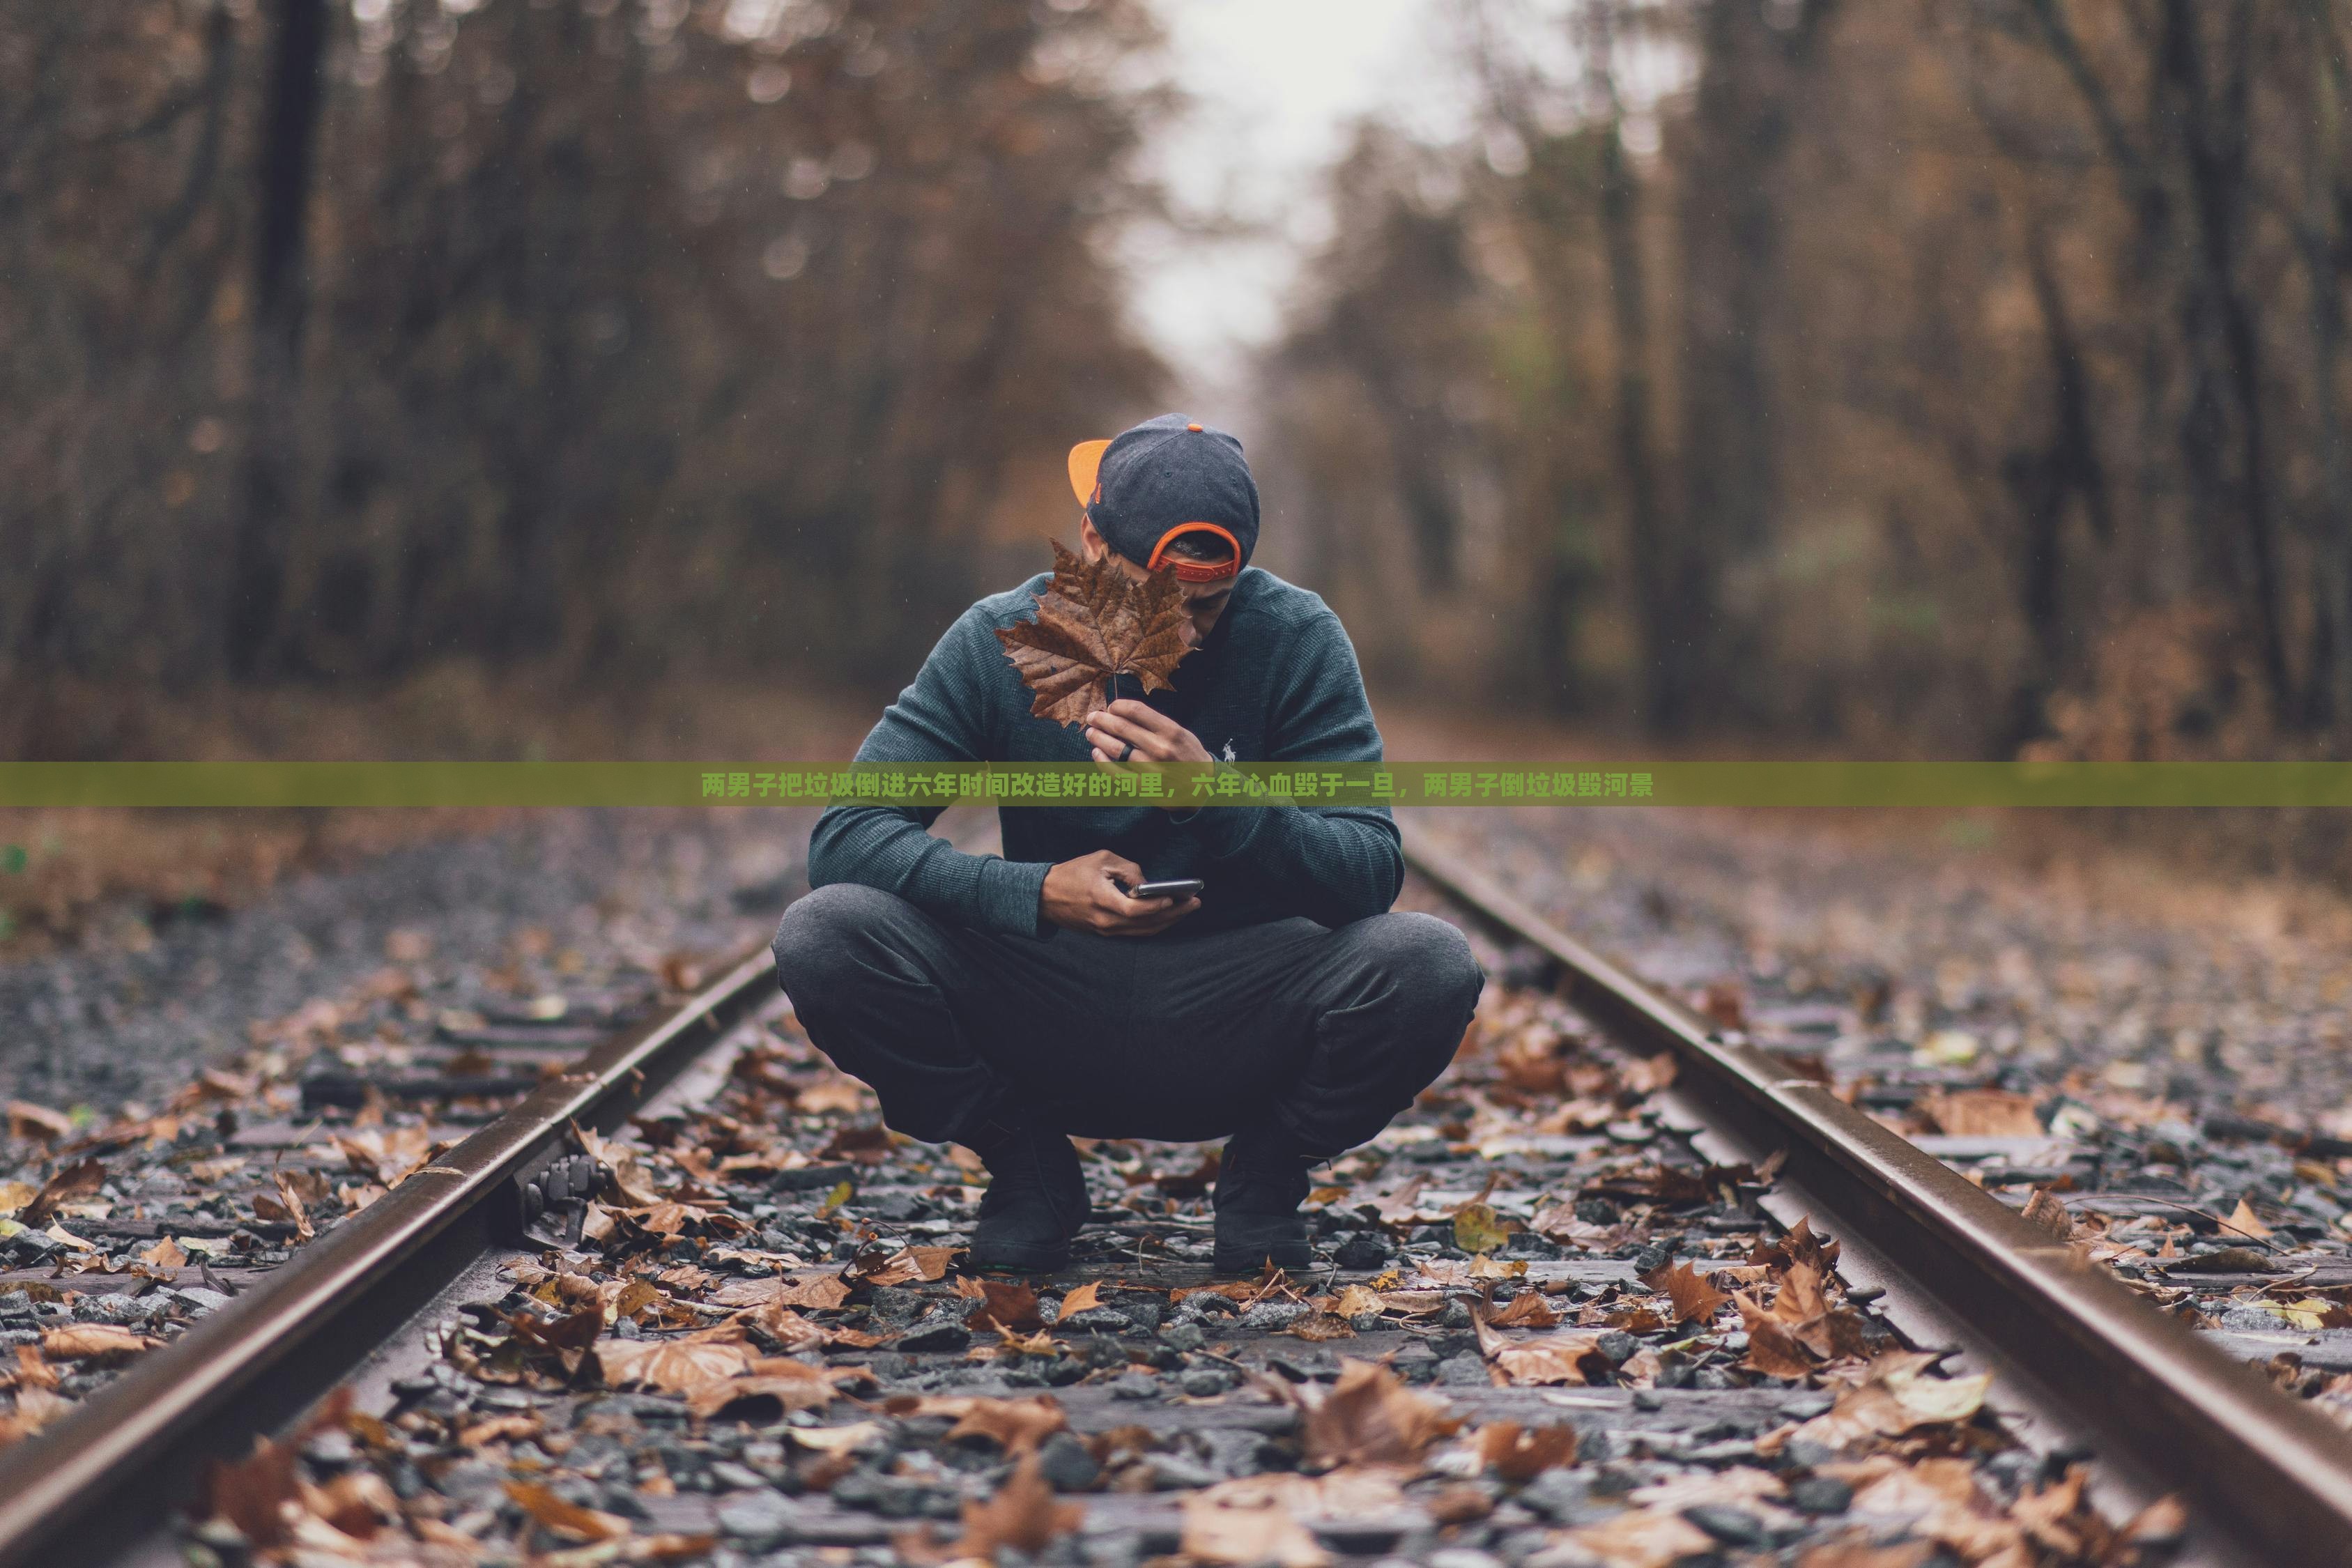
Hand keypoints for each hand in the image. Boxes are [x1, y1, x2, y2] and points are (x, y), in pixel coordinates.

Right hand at [1040, 850, 1199, 936]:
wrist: (1044, 895)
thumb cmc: (1072, 873)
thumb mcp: (1100, 859)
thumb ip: (1128, 869)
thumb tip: (1147, 883)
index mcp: (1102, 900)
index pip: (1135, 910)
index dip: (1157, 906)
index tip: (1175, 898)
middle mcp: (1105, 921)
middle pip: (1146, 924)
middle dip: (1174, 914)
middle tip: (1195, 903)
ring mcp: (1105, 930)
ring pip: (1143, 931)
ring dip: (1168, 922)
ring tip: (1187, 910)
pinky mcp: (1105, 933)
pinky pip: (1134, 933)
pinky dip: (1153, 925)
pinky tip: (1167, 916)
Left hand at [1085, 699, 1215, 810]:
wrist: (1204, 789)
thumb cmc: (1188, 755)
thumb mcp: (1180, 733)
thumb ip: (1155, 724)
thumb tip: (1121, 713)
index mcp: (1171, 731)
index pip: (1136, 711)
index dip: (1117, 706)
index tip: (1111, 707)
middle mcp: (1161, 749)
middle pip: (1121, 728)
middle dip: (1102, 720)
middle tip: (1092, 717)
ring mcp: (1152, 769)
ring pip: (1116, 749)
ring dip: (1099, 738)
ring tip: (1091, 733)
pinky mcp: (1145, 787)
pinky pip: (1116, 773)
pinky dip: (1102, 762)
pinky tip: (1096, 752)